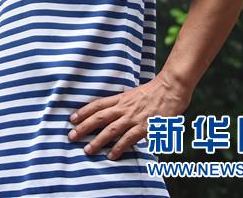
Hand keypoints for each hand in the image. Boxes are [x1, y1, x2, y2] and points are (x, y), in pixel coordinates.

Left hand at [68, 73, 191, 159]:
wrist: (171, 87)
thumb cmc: (155, 91)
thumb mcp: (134, 94)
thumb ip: (123, 102)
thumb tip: (113, 111)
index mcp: (121, 98)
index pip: (97, 104)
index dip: (83, 111)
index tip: (72, 119)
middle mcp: (124, 107)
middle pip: (99, 117)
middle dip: (83, 128)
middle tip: (71, 137)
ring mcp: (133, 117)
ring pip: (111, 130)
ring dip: (97, 141)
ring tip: (87, 150)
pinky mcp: (145, 126)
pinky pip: (129, 139)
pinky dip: (119, 148)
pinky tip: (111, 155)